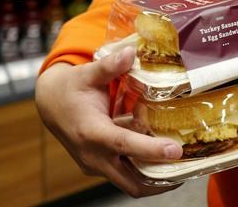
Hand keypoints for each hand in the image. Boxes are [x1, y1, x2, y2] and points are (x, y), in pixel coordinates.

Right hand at [35, 47, 183, 197]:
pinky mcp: (99, 167)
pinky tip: (161, 158)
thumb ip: (109, 66)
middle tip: (187, 167)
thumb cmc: (71, 88)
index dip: (150, 150)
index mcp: (91, 132)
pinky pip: (124, 177)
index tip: (175, 150)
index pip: (124, 145)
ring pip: (130, 184)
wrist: (50, 104)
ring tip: (181, 166)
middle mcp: (93, 155)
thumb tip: (130, 53)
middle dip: (160, 181)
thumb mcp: (87, 74)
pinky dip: (143, 172)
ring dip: (155, 180)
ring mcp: (95, 165)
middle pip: (131, 182)